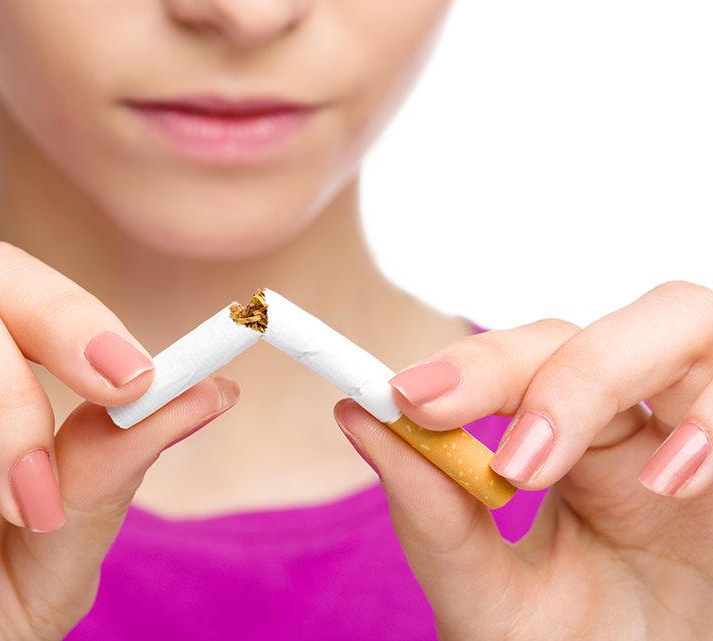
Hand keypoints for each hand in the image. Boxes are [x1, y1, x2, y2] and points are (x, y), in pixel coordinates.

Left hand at [335, 281, 712, 639]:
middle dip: (531, 373)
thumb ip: (431, 517)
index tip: (406, 395)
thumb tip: (356, 418)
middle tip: (496, 454)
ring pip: (677, 324)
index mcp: (564, 445)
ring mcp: (696, 432)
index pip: (517, 363)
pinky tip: (673, 481)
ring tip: (552, 469)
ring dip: (605, 378)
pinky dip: (711, 419)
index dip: (469, 362)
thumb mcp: (491, 597)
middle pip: (588, 332)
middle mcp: (631, 425)